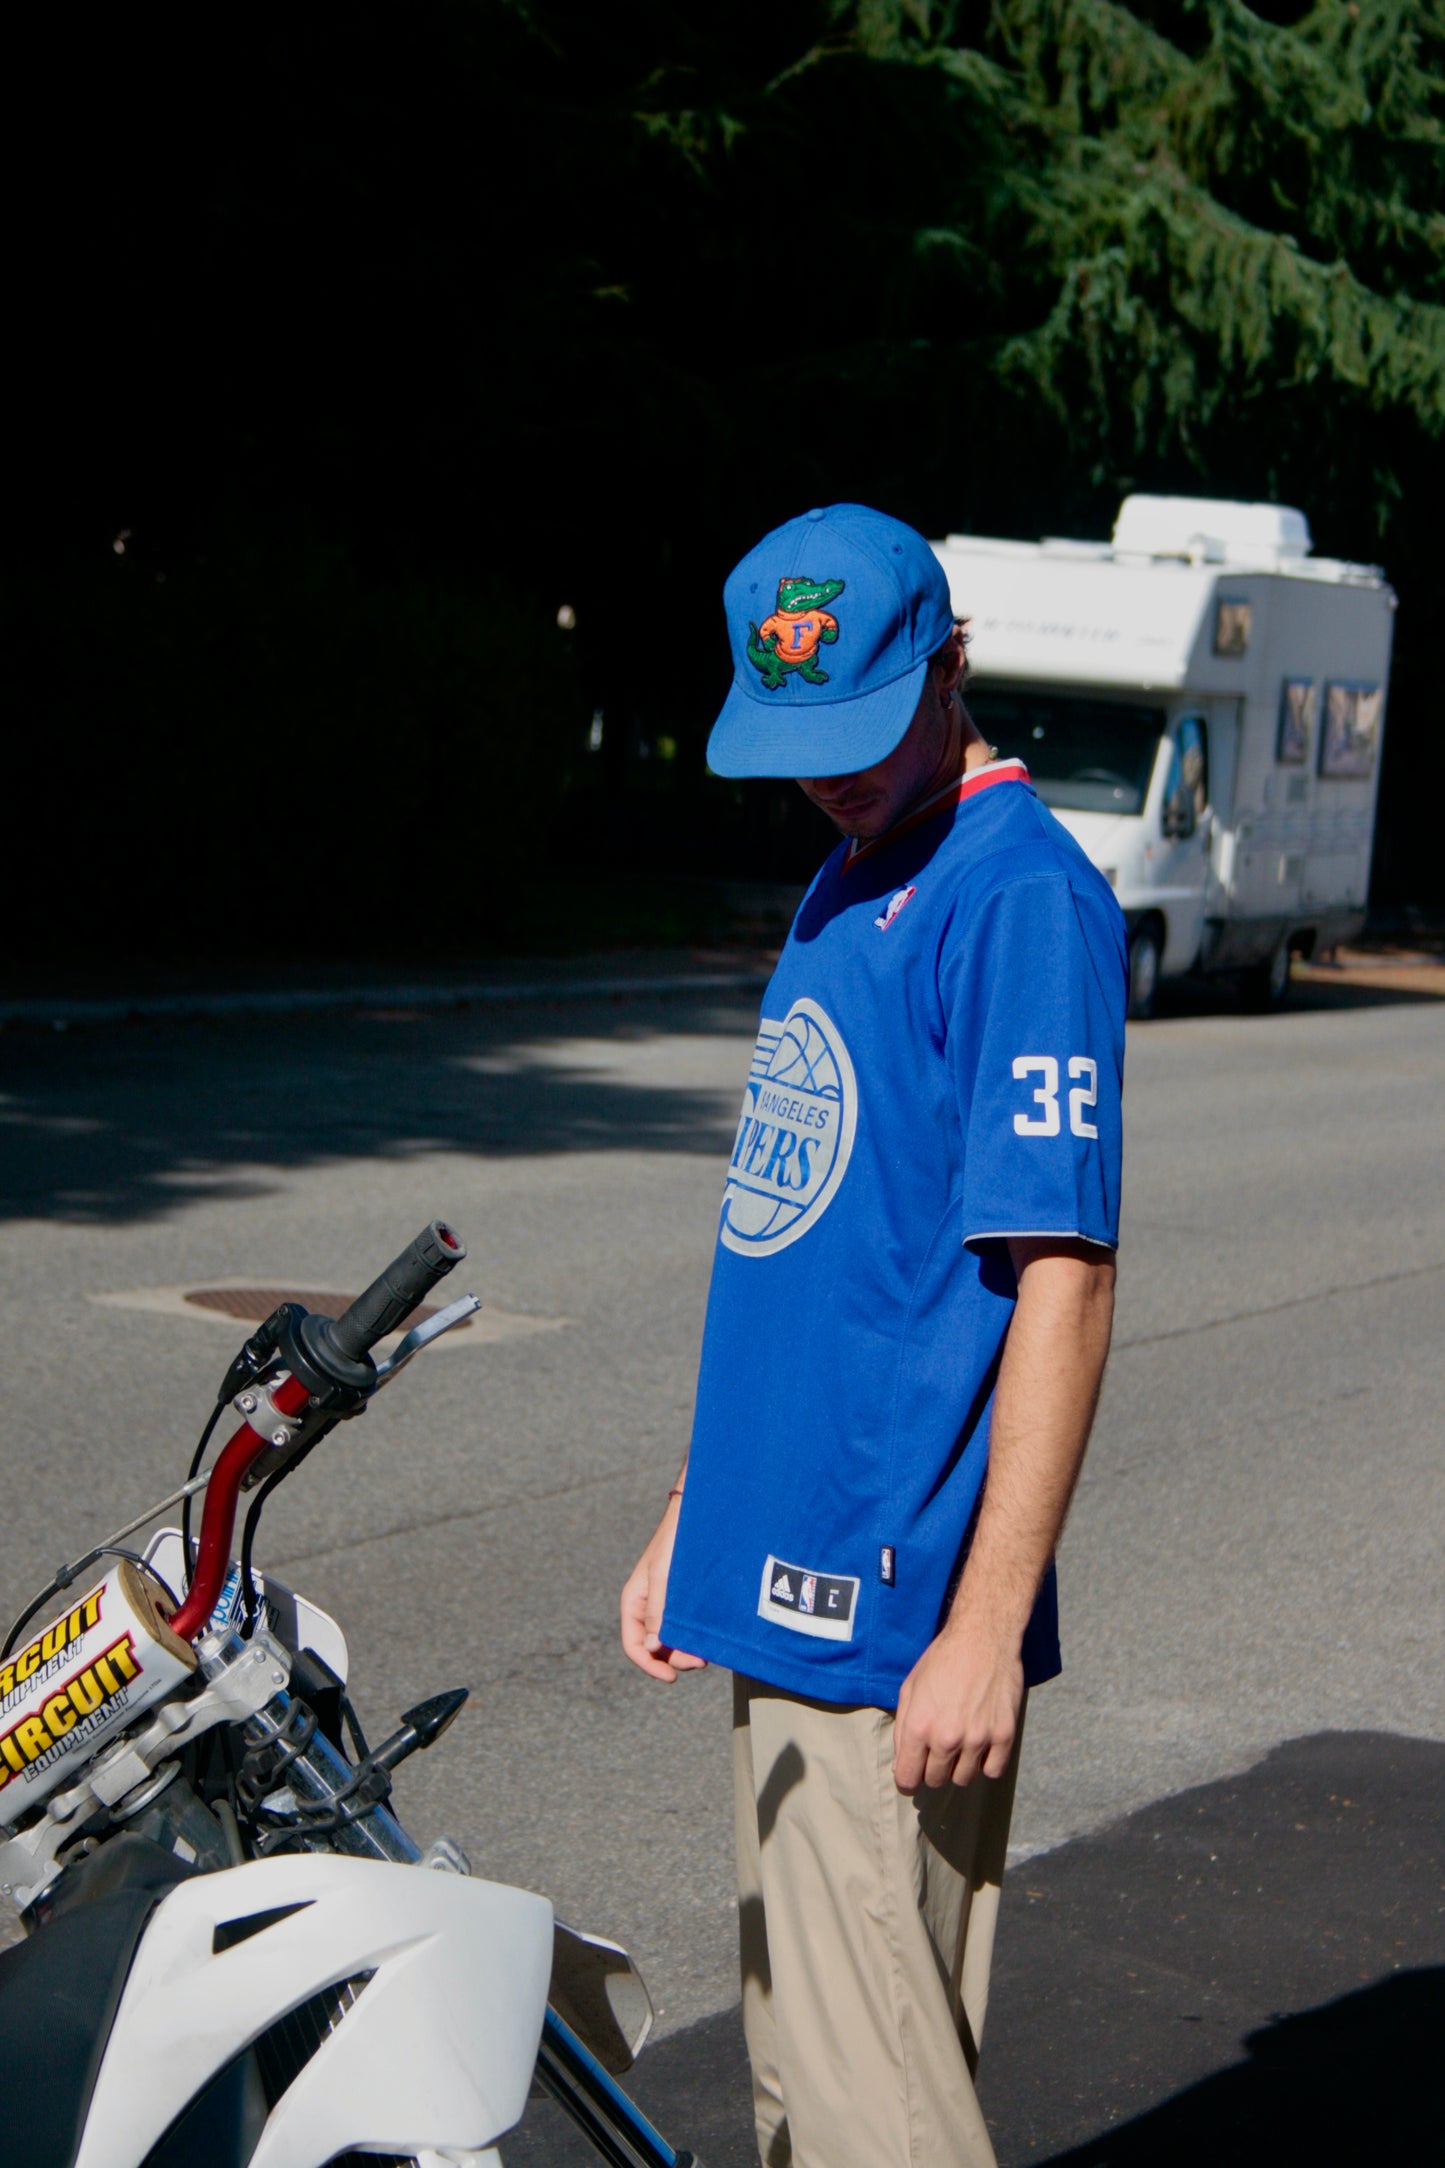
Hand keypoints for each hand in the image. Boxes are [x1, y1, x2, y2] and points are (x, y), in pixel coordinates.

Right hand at [620, 1497, 706, 1681]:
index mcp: (634, 1601)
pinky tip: (707, 1636)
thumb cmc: (675, 1541)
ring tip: (706, 1649)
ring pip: (671, 1639)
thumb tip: (650, 1648)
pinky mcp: (683, 1599)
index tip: (672, 1677)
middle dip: (674, 1659)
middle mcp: (648, 1606)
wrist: (698, 1514)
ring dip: (686, 1649)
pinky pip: (683, 1625)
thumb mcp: (663, 1576)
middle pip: (654, 1648)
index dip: (649, 1666)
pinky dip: (693, 1636)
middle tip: (700, 1661)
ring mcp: (666, 1603)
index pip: (633, 1645)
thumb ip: (656, 1612)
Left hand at [892, 1617, 1021, 1791]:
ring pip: (963, 1779)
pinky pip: (993, 1771)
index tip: (913, 1772)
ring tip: (961, 1741)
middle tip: (939, 1748)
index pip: (907, 1778)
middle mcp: (947, 1738)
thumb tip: (901, 1767)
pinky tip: (982, 1744)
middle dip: (933, 1769)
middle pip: (935, 1780)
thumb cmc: (942, 1660)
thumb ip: (902, 1730)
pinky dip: (987, 1762)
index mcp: (919, 1727)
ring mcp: (978, 1739)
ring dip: (959, 1766)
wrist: (982, 1639)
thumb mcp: (909, 1689)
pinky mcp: (1004, 1735)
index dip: (907, 1778)